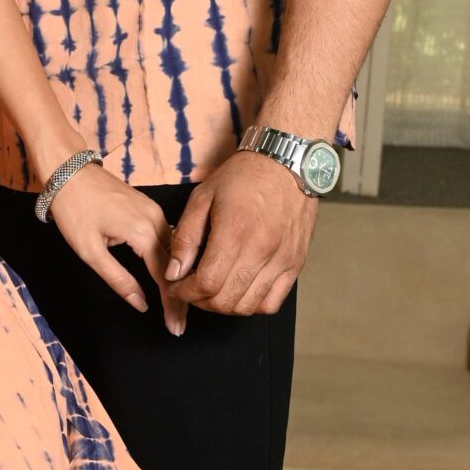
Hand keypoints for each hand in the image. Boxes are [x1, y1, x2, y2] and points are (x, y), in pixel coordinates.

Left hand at [47, 164, 188, 333]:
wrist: (68, 171)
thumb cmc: (74, 209)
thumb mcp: (90, 252)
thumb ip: (118, 280)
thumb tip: (141, 304)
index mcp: (143, 231)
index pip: (165, 277)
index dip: (171, 305)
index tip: (174, 328)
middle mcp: (156, 220)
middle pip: (175, 266)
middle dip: (179, 297)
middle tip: (179, 326)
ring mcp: (155, 212)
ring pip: (174, 253)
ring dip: (177, 280)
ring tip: (178, 307)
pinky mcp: (150, 208)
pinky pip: (168, 239)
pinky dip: (172, 261)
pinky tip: (172, 277)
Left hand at [164, 151, 317, 315]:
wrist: (286, 162)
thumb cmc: (242, 177)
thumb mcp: (202, 198)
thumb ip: (186, 237)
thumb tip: (174, 272)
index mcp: (235, 233)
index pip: (206, 284)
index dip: (186, 292)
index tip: (177, 286)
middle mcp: (261, 251)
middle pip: (226, 301)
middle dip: (201, 301)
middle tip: (191, 289)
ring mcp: (282, 260)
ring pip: (248, 306)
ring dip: (225, 305)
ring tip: (214, 290)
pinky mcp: (295, 264)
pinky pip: (273, 302)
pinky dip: (253, 305)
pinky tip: (240, 290)